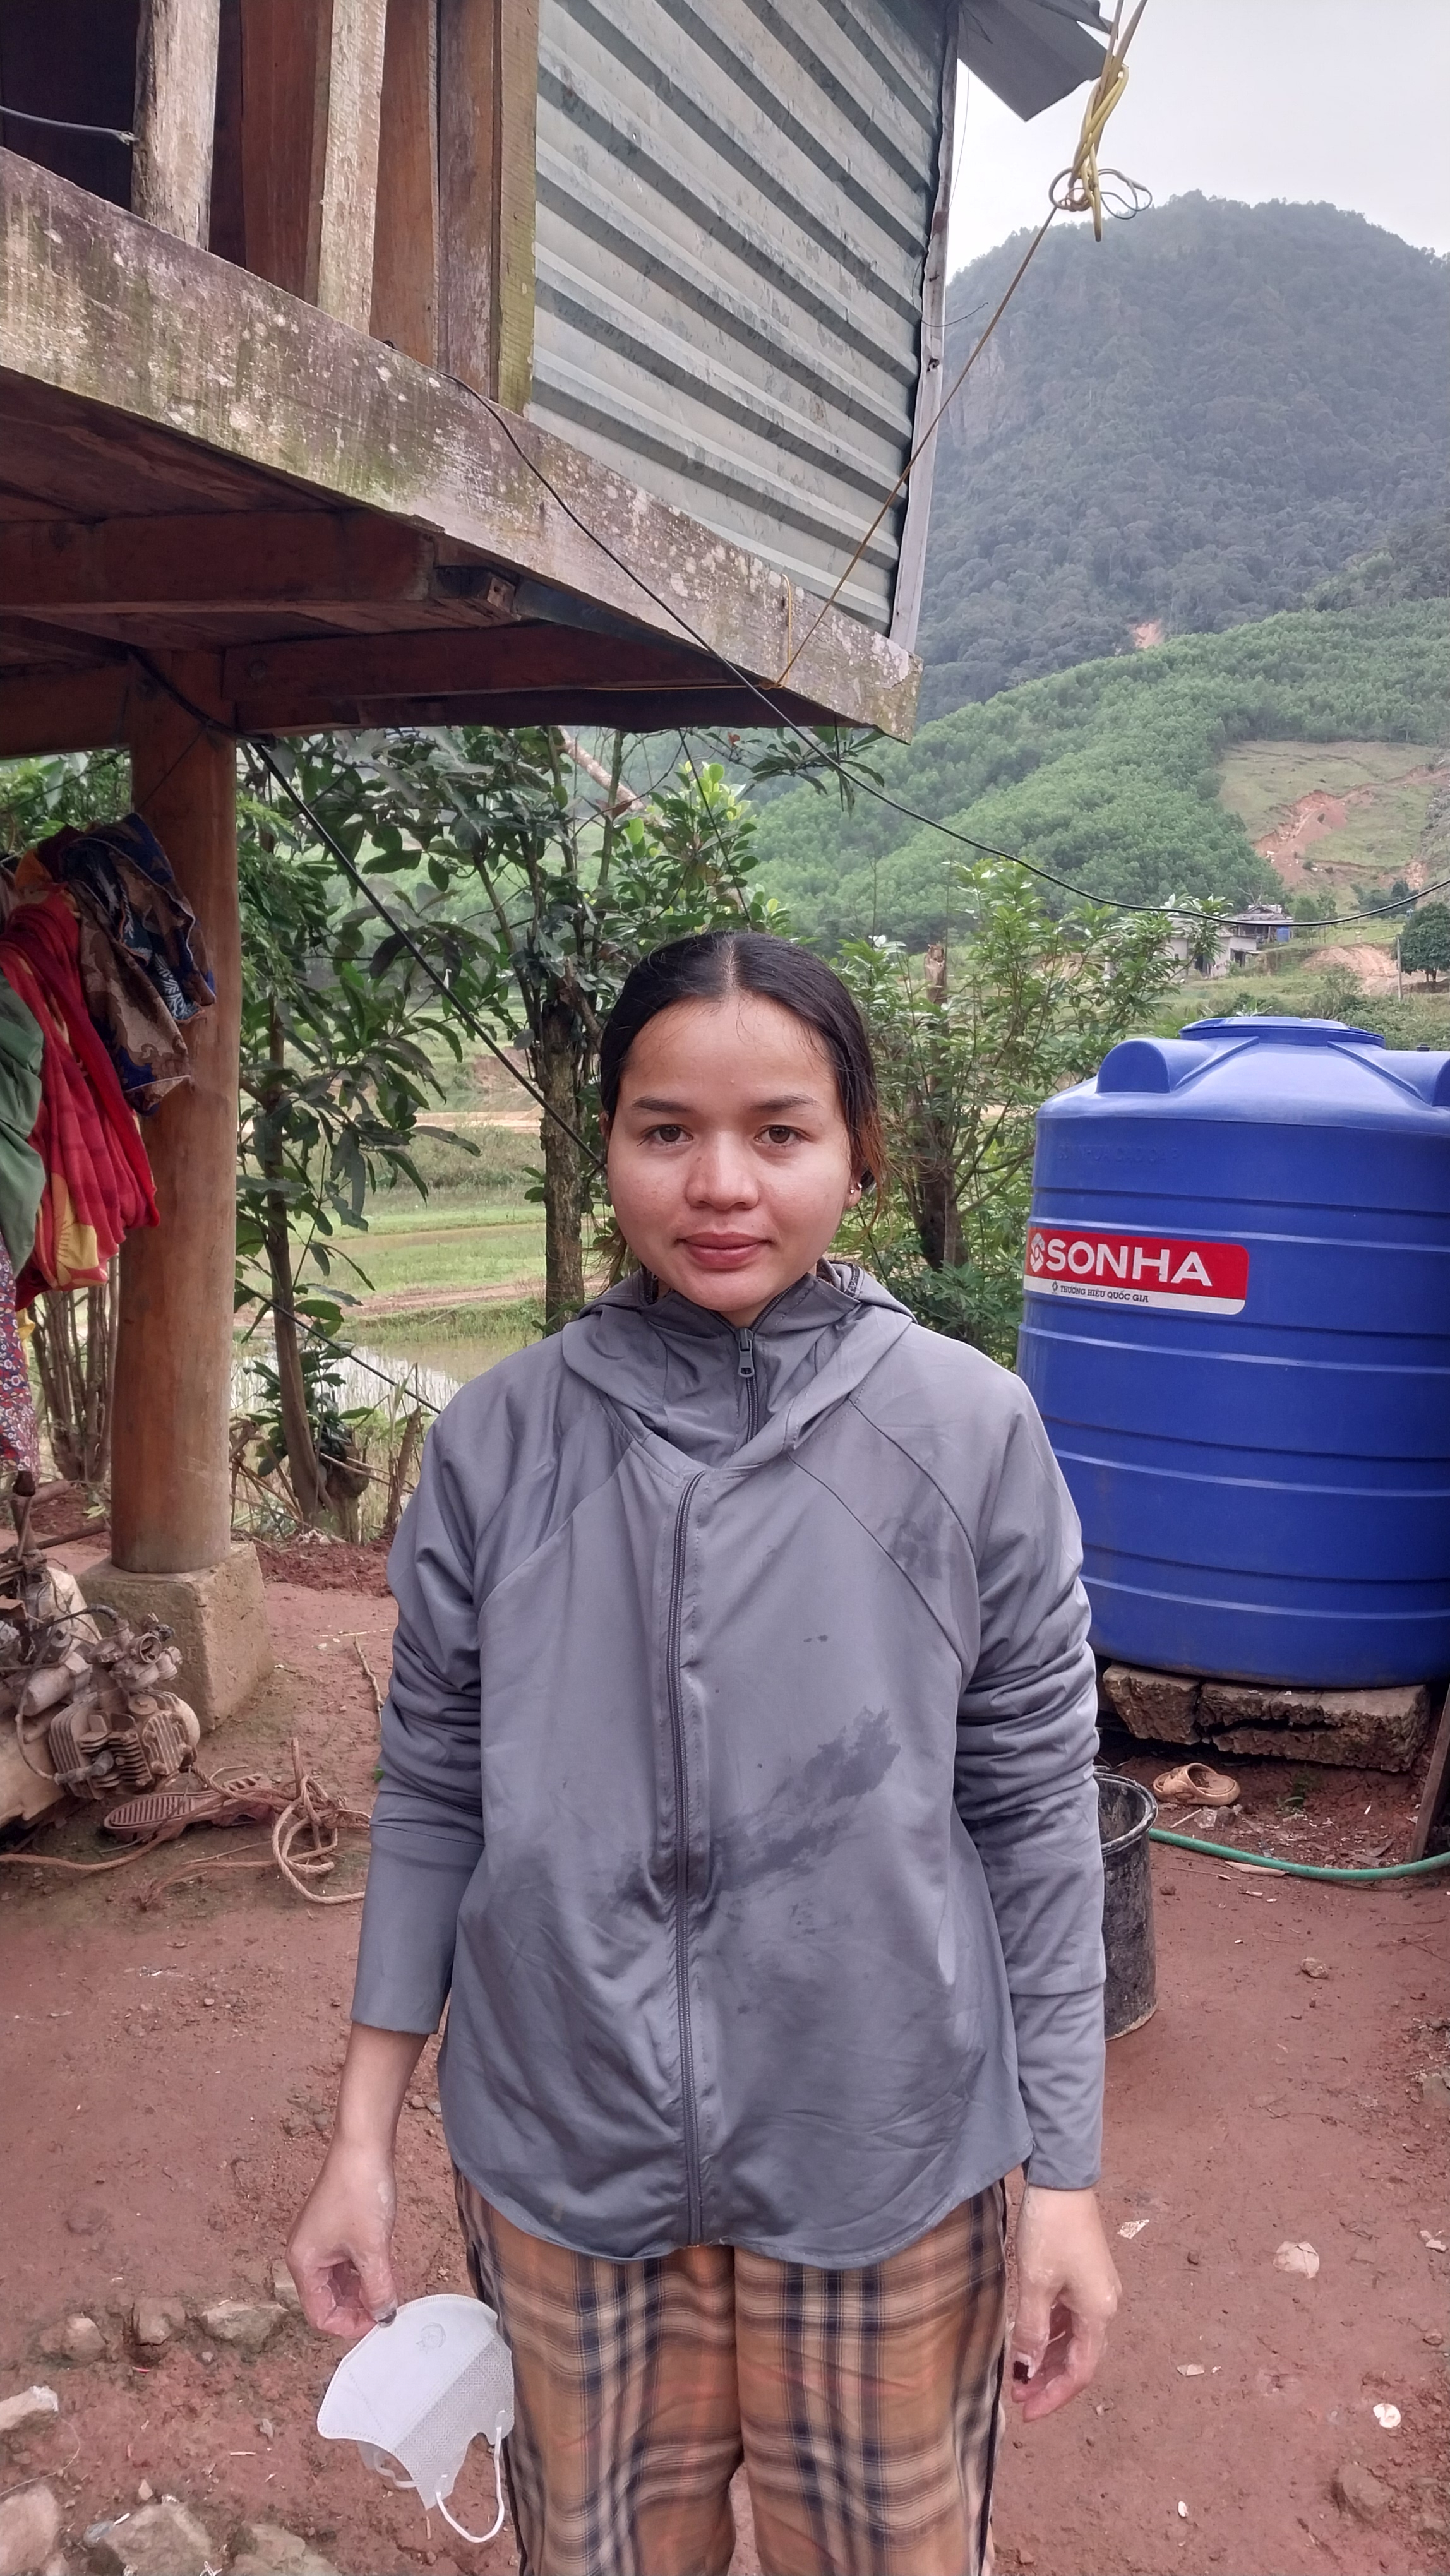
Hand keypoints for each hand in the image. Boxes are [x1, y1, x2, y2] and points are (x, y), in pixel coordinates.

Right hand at [288, 2135, 400, 2336]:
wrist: (363, 2146)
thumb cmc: (359, 2192)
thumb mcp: (372, 2248)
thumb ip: (378, 2288)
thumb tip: (385, 2317)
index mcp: (303, 2263)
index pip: (320, 2314)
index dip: (349, 2325)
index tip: (378, 2322)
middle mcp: (305, 2254)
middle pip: (328, 2300)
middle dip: (357, 2308)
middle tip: (388, 2308)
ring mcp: (319, 2240)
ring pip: (339, 2282)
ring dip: (363, 2290)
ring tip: (390, 2288)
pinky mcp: (333, 2227)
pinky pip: (345, 2263)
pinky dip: (363, 2271)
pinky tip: (385, 2269)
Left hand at [1010, 2183, 1119, 2421]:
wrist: (1061, 2180)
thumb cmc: (1050, 2230)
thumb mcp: (1036, 2283)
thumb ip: (1032, 2330)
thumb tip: (1028, 2370)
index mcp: (1098, 2312)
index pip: (1080, 2371)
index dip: (1054, 2396)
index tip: (1027, 2412)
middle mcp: (1105, 2305)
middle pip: (1080, 2358)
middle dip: (1050, 2381)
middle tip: (1020, 2398)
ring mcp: (1096, 2290)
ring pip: (1074, 2339)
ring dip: (1049, 2359)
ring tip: (1021, 2375)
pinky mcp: (1085, 2276)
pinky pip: (1070, 2318)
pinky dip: (1051, 2335)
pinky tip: (1030, 2340)